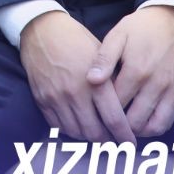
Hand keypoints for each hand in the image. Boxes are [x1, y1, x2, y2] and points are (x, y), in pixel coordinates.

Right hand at [20, 10, 125, 141]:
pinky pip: (58, 127)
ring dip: (89, 138)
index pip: (113, 119)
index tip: (131, 143)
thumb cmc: (76, 40)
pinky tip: (79, 127)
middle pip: (95, 133)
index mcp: (95, 81)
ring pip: (77, 133)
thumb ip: (111, 82)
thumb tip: (125, 107)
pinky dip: (71, 131)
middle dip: (108, 142)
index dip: (124, 136)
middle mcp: (75, 93)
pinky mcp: (42, 100)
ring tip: (98, 136)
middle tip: (115, 142)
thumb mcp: (101, 56)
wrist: (42, 30)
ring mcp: (56, 99)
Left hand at [90, 6, 173, 138]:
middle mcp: (156, 84)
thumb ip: (103, 59)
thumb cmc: (138, 28)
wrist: (168, 20)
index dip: (102, 113)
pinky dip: (153, 128)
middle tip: (104, 126)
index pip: (116, 104)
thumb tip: (91, 80)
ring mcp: (170, 90)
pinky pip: (167, 121)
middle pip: (133, 120)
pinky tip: (140, 124)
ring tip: (121, 127)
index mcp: (136, 70)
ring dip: (136, 131)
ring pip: (152, 126)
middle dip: (117, 127)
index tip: (92, 116)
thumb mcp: (117, 36)